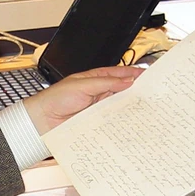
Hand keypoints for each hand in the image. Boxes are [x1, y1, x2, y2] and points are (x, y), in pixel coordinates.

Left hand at [23, 66, 142, 134]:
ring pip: (120, 106)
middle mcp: (99, 92)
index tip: (149, 74)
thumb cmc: (56, 98)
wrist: (42, 120)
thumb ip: (106, 83)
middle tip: (152, 93)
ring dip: (131, 107)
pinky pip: (113, 121)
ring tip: (145, 107)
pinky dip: (121, 121)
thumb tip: (126, 81)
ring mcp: (99, 108)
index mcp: (96, 78)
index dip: (135, 73)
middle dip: (137, 91)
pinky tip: (130, 121)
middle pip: (123, 90)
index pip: (120, 73)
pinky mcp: (97, 122)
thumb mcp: (82, 84)